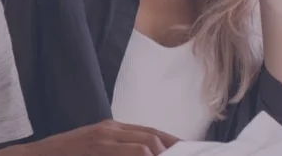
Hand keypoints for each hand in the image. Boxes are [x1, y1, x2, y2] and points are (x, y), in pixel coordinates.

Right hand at [30, 119, 179, 155]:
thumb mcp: (94, 150)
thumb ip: (118, 152)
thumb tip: (144, 155)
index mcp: (111, 129)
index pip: (152, 132)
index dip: (173, 143)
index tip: (187, 152)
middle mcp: (110, 130)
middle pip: (154, 137)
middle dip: (172, 152)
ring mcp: (103, 138)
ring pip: (147, 144)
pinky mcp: (97, 146)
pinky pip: (134, 152)